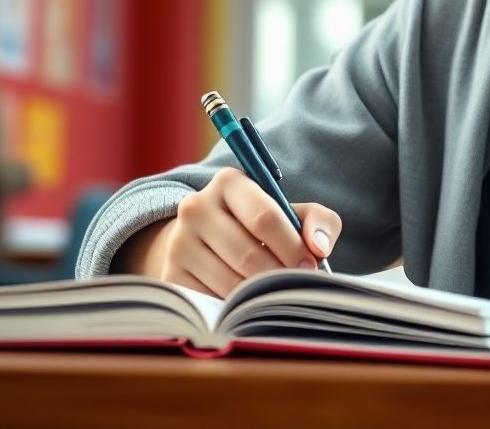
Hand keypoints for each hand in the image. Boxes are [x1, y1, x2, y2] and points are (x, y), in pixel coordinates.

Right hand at [119, 167, 341, 297]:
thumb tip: (318, 248)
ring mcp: (178, 242)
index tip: (310, 265)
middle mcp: (196, 207)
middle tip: (296, 286)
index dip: (292, 246)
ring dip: (259, 295)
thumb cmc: (261, 226)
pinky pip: (211, 301)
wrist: (208, 240)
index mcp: (229, 182)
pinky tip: (246, 302)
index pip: (265, 217)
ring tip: (273, 293)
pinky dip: (235, 308)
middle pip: (248, 254)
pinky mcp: (170, 275)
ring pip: (230, 282)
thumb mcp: (292, 213)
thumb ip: (318, 220)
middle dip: (279, 275)